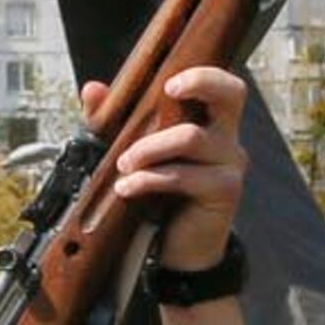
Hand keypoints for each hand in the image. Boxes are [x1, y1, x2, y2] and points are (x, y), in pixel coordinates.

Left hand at [97, 65, 247, 272]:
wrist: (175, 249)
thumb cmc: (158, 196)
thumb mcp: (134, 153)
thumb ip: (114, 121)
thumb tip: (92, 89)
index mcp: (209, 122)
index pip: (222, 85)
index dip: (202, 75)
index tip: (168, 82)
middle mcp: (226, 138)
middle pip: (231, 94)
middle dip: (199, 83)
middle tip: (166, 92)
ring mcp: (229, 163)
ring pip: (191, 137)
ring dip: (149, 147)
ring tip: (122, 164)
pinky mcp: (224, 190)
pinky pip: (183, 175)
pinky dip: (148, 179)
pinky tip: (127, 188)